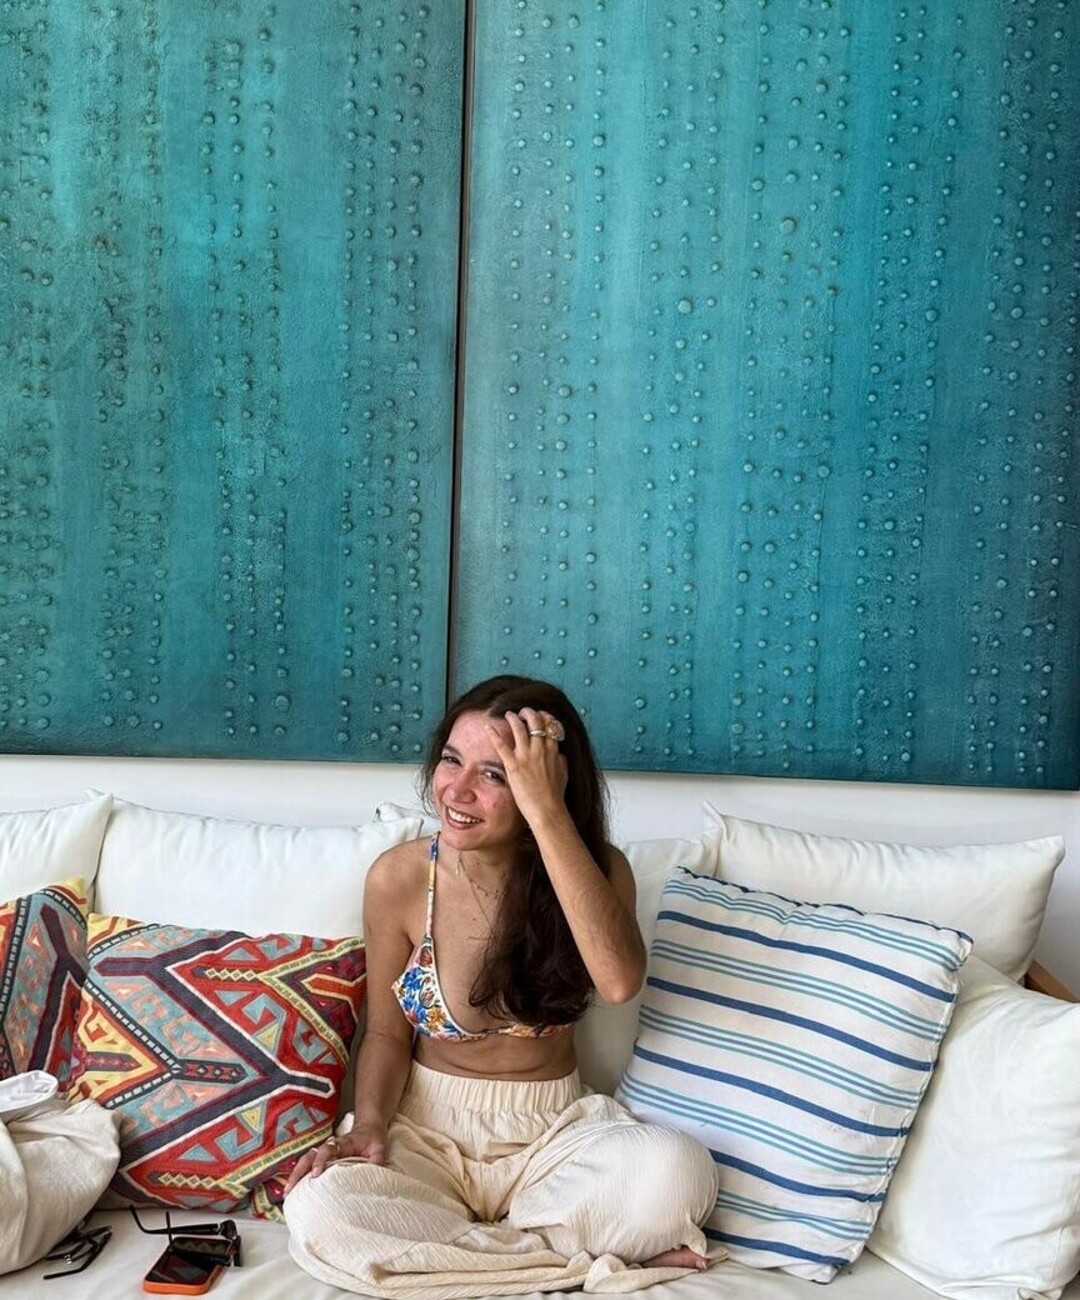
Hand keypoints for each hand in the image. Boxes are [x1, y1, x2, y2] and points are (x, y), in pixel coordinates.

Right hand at [282, 1121, 387, 1197]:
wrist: (369, 1128)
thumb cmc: (373, 1139)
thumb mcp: (379, 1148)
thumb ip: (377, 1161)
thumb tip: (373, 1177)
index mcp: (342, 1144)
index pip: (327, 1149)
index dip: (320, 1160)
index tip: (315, 1174)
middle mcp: (330, 1147)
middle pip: (309, 1156)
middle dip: (298, 1172)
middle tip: (290, 1189)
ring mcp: (324, 1152)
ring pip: (305, 1160)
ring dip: (295, 1175)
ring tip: (287, 1193)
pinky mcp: (323, 1159)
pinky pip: (307, 1165)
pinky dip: (299, 1176)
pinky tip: (293, 1190)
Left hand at [488, 708, 568, 829]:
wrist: (547, 810)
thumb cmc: (555, 796)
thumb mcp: (563, 773)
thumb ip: (560, 760)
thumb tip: (559, 754)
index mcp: (553, 751)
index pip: (550, 725)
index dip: (544, 717)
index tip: (539, 716)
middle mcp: (540, 749)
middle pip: (535, 721)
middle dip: (528, 712)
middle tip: (523, 712)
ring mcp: (526, 756)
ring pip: (519, 728)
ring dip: (513, 718)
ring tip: (509, 714)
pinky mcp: (513, 766)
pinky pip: (501, 745)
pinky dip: (494, 734)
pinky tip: (488, 728)